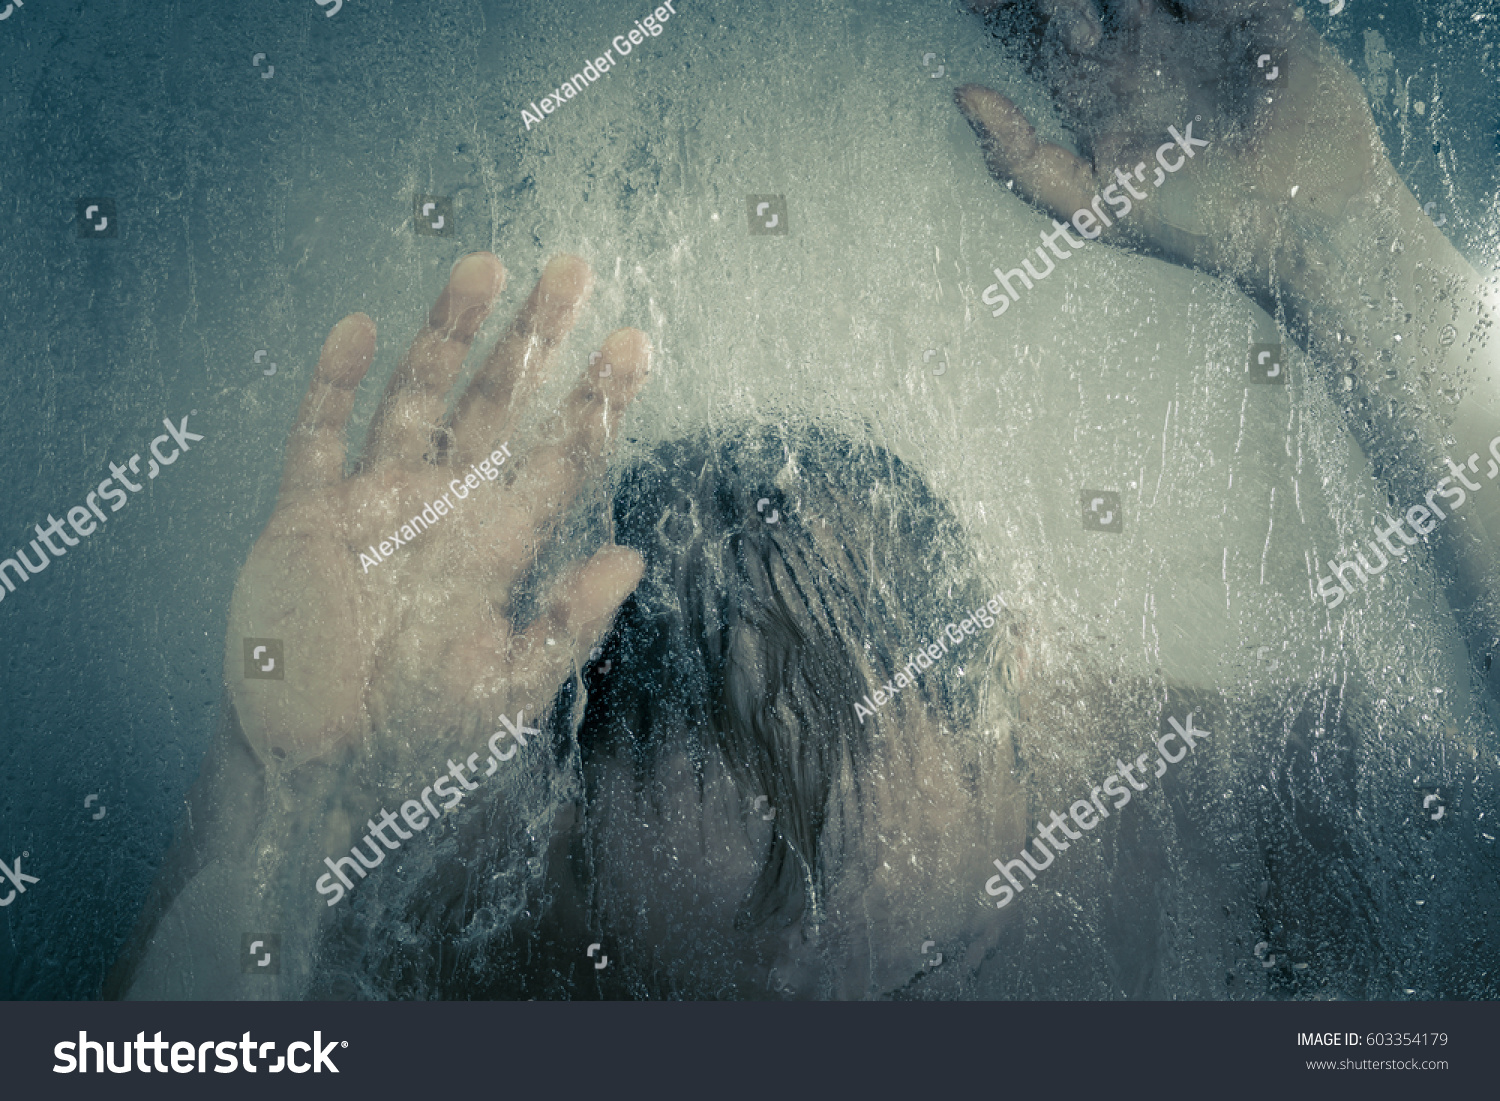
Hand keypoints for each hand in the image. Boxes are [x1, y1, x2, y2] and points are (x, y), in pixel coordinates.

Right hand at [224, 253, 649, 777]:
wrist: (314, 771)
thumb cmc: (417, 736)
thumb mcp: (505, 690)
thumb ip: (566, 623)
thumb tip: (635, 558)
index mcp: (496, 546)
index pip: (557, 458)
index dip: (595, 402)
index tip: (635, 343)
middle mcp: (441, 509)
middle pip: (496, 407)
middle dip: (534, 339)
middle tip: (573, 269)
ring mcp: (372, 505)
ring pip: (416, 400)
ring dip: (448, 336)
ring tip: (484, 266)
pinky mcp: (303, 519)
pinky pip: (319, 438)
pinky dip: (336, 385)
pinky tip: (362, 327)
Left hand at [956, 0, 1409, 301]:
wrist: (1306, 223)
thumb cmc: (1194, 224)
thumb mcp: (1090, 204)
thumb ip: (1017, 156)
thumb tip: (961, 92)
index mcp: (1088, 85)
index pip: (1035, 23)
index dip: (1018, 12)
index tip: (1015, 15)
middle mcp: (1136, 46)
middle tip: (1103, 24)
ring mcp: (1193, 24)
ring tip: (1140, 13)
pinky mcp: (1255, 10)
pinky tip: (1217, 19)